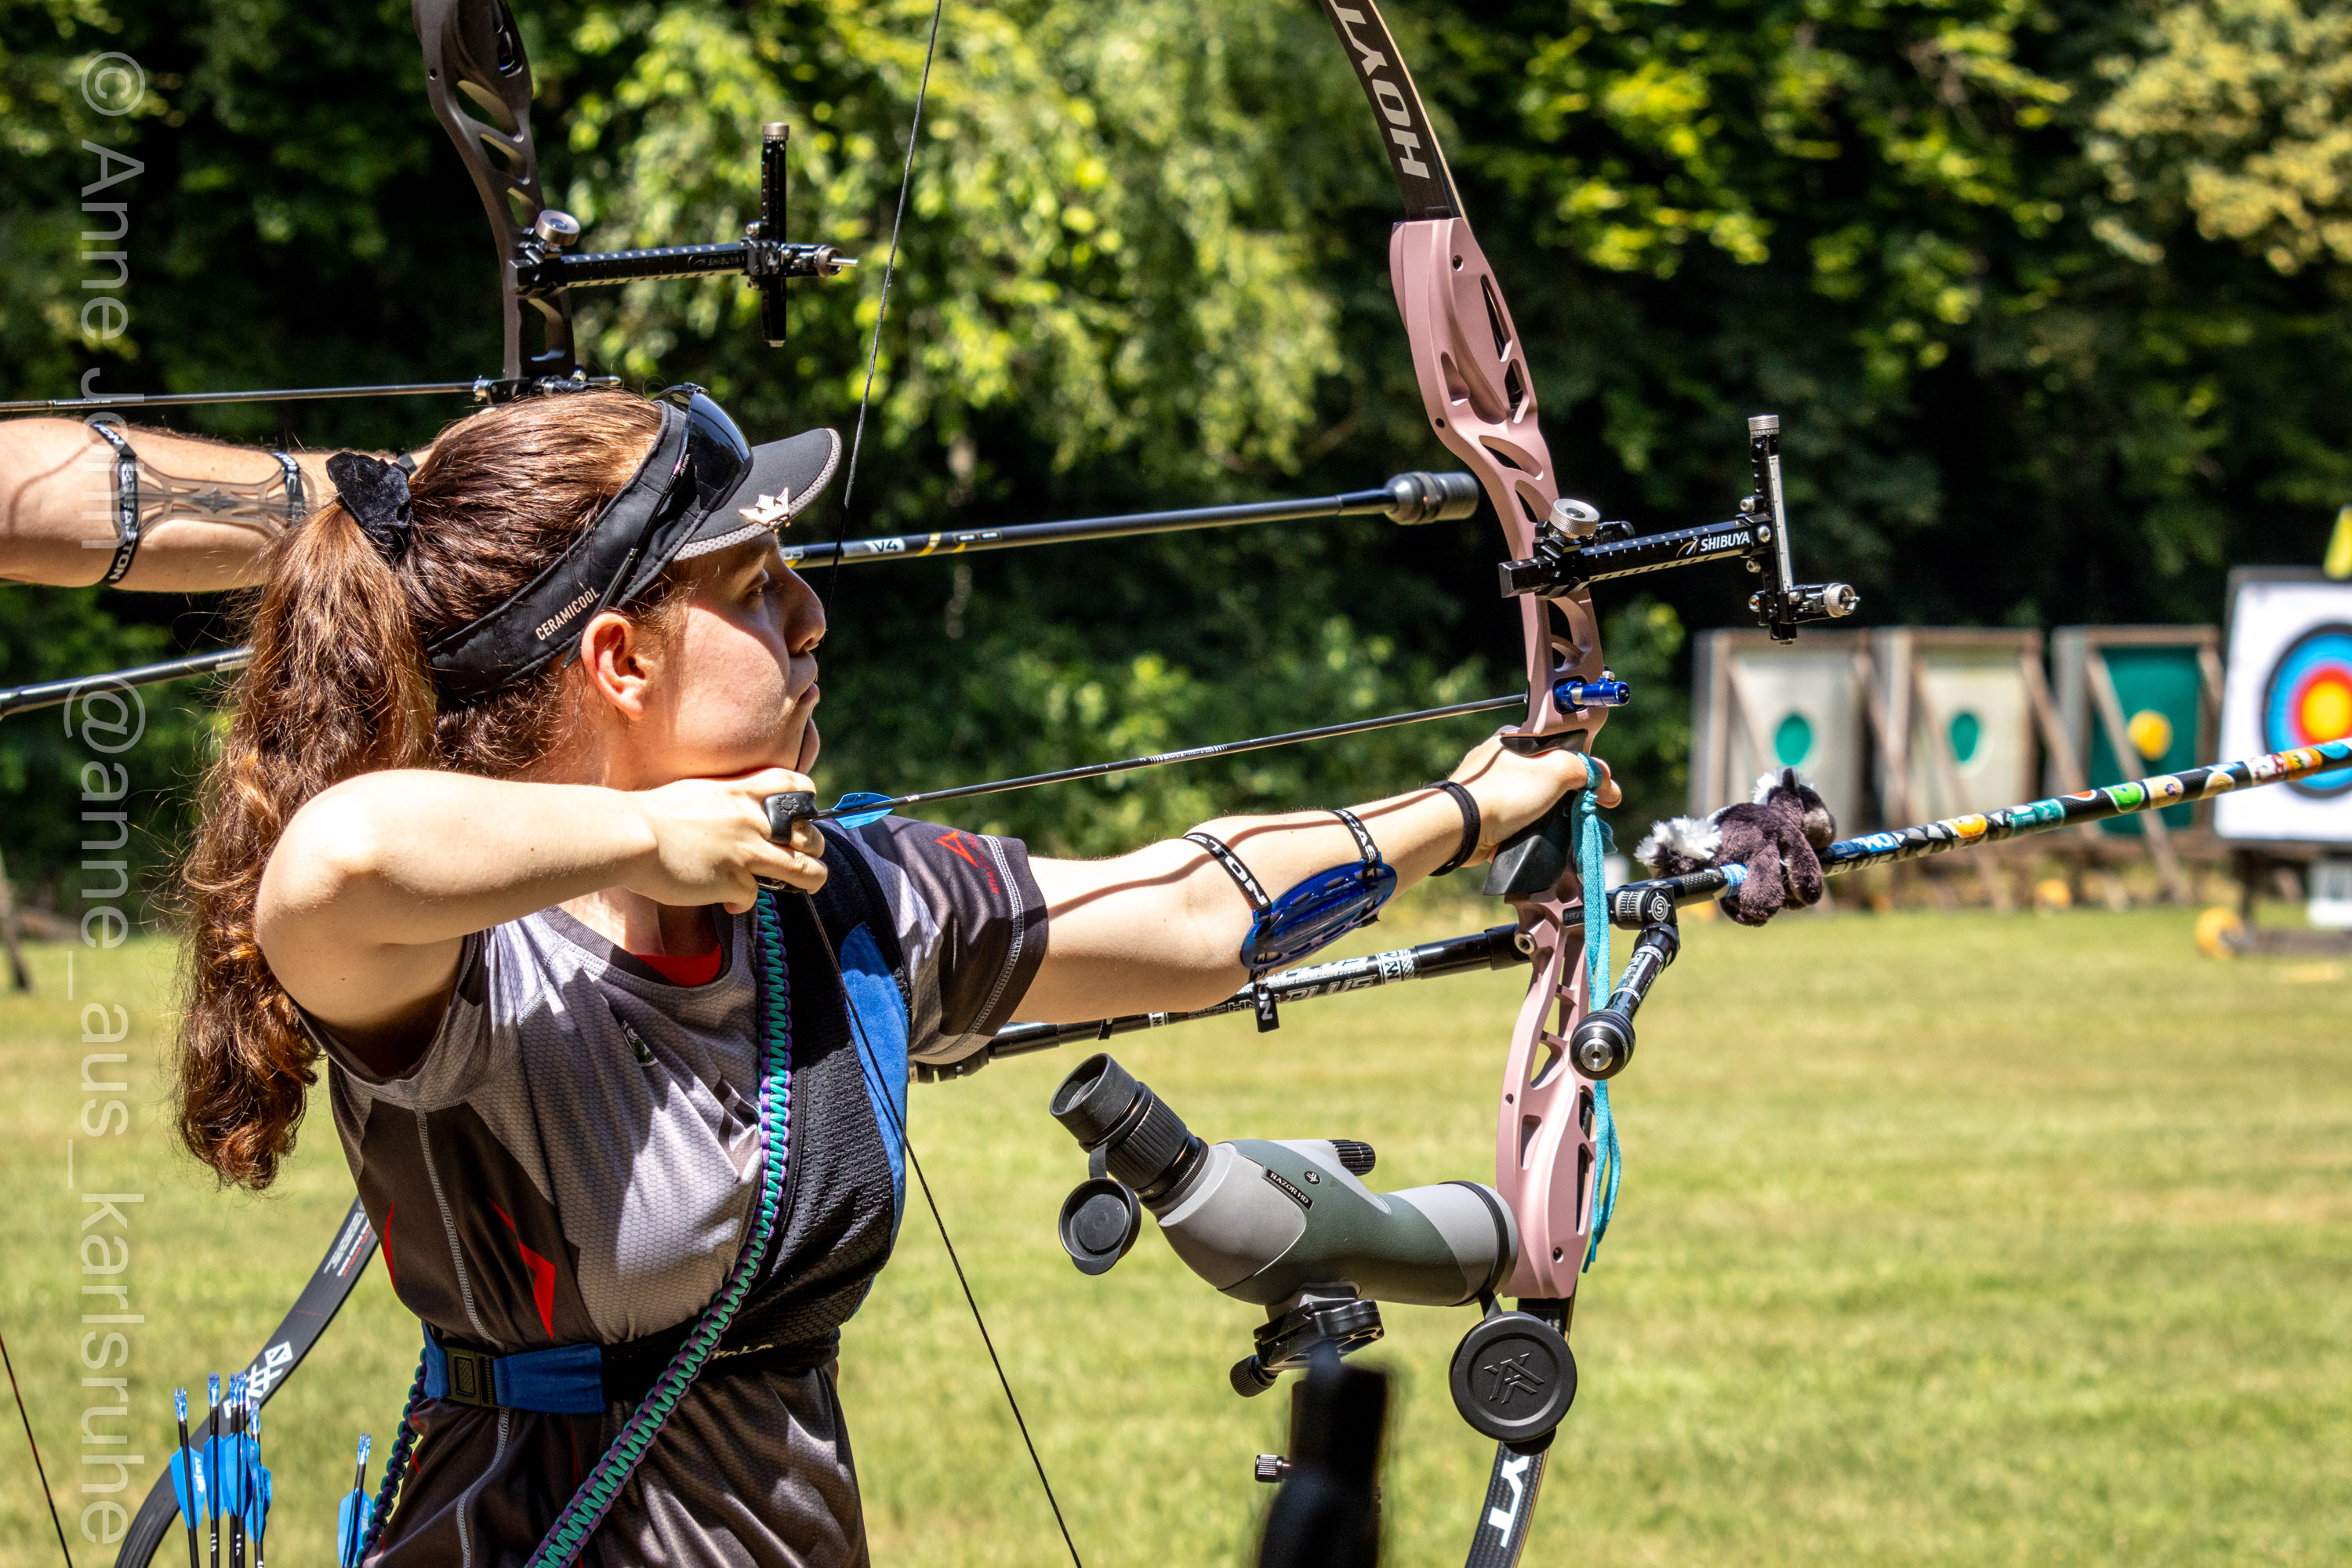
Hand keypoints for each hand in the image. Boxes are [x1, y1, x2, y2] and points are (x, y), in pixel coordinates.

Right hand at [627, 767, 827, 911]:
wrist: (633, 835)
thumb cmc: (655, 814)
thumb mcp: (700, 793)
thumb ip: (727, 802)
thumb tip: (738, 819)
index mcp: (743, 792)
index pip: (795, 787)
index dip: (809, 800)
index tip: (806, 814)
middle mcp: (753, 820)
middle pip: (809, 836)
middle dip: (815, 849)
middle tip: (806, 857)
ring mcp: (747, 852)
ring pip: (803, 869)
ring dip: (811, 880)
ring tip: (808, 884)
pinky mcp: (735, 881)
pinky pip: (754, 896)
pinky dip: (742, 902)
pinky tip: (727, 901)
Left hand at [1447, 736, 1619, 862]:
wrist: (1461, 826)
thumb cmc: (1505, 791)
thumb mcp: (1556, 769)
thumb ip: (1587, 769)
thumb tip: (1608, 784)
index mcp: (1515, 740)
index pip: (1560, 750)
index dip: (1584, 770)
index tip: (1601, 790)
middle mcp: (1501, 762)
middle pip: (1549, 778)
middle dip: (1570, 798)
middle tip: (1586, 814)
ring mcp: (1490, 790)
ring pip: (1534, 802)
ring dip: (1552, 818)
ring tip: (1567, 833)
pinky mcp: (1485, 816)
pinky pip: (1518, 822)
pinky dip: (1532, 831)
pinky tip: (1542, 839)